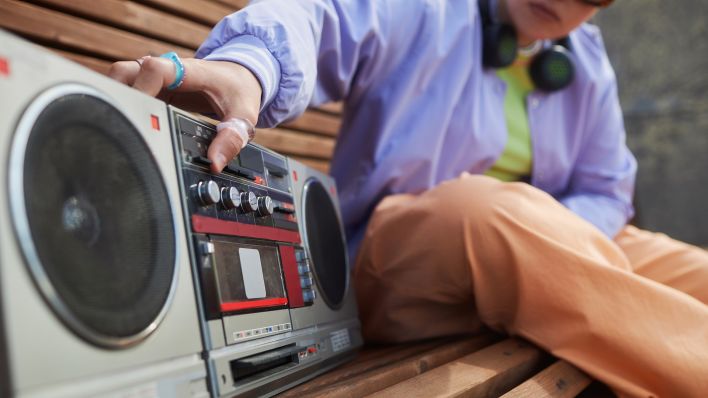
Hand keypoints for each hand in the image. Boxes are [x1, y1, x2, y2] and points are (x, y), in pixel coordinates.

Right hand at [108, 56, 261, 172]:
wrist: (241, 77)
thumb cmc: (240, 90)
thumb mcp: (244, 115)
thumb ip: (232, 138)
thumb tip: (214, 162)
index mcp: (188, 72)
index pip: (154, 69)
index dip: (142, 87)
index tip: (141, 112)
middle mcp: (167, 71)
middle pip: (126, 72)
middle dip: (120, 97)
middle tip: (131, 127)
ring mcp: (157, 80)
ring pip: (122, 81)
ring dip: (121, 101)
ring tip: (133, 129)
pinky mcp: (154, 89)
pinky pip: (129, 91)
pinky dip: (127, 106)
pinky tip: (138, 128)